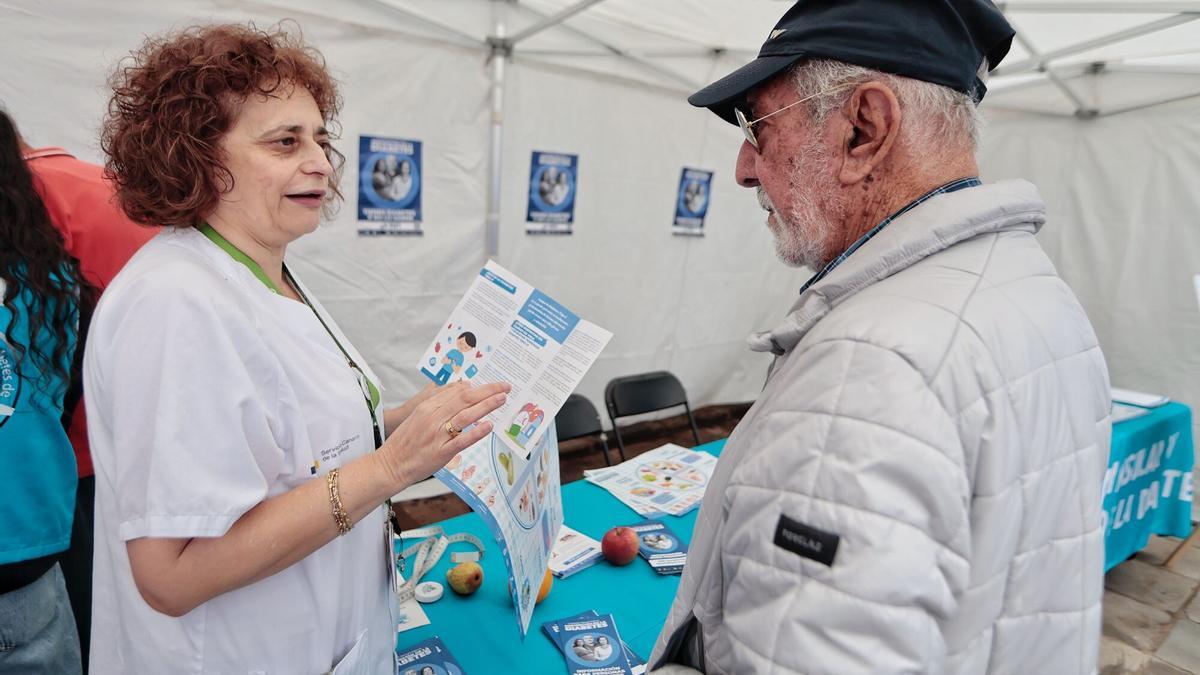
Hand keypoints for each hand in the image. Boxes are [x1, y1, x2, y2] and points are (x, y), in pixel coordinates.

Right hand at [377, 380, 509, 488]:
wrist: (391, 464)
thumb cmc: (406, 440)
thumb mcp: (419, 414)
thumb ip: (440, 401)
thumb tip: (463, 387)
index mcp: (428, 407)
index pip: (457, 392)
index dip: (478, 387)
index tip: (494, 384)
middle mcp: (433, 418)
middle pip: (465, 400)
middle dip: (487, 391)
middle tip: (505, 387)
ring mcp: (437, 435)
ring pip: (465, 416)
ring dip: (486, 406)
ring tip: (502, 399)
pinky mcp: (441, 452)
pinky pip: (461, 440)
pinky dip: (476, 432)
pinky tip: (488, 426)